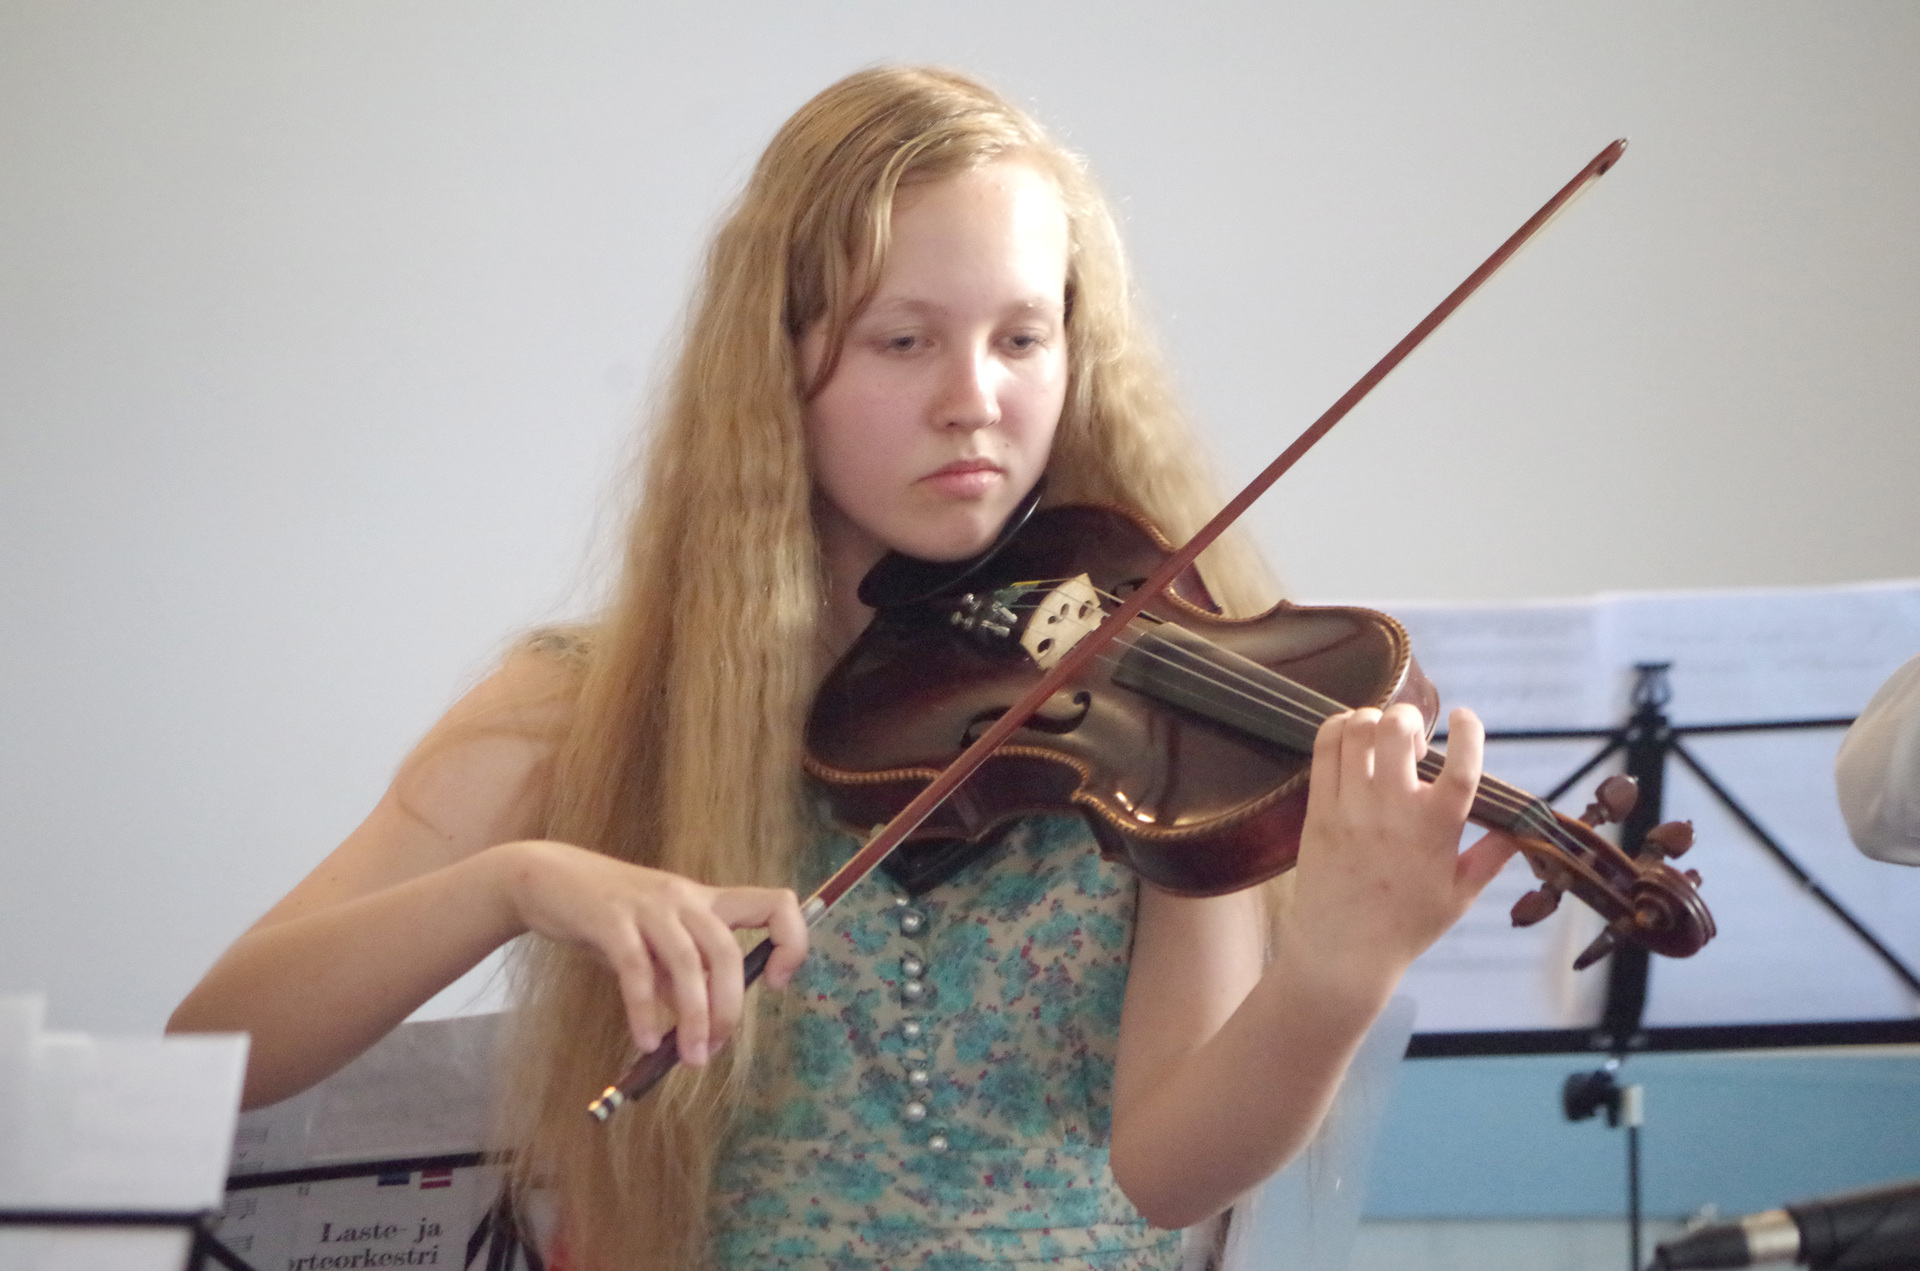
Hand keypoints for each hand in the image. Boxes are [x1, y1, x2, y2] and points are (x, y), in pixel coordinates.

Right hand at [499, 841, 807, 1064]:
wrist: (548, 879)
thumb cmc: (610, 915)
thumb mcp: (654, 942)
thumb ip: (679, 977)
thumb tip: (700, 1026)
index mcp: (707, 900)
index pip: (775, 903)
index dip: (790, 941)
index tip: (774, 982)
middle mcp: (685, 898)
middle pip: (728, 950)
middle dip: (729, 1007)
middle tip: (714, 1048)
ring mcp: (648, 906)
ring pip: (688, 963)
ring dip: (693, 1018)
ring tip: (690, 1058)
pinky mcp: (610, 919)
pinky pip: (636, 970)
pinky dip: (644, 1010)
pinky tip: (644, 1040)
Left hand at [1288, 704, 1516, 997]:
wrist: (1343, 952)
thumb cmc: (1407, 926)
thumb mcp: (1460, 895)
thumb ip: (1492, 856)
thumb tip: (1521, 829)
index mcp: (1436, 829)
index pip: (1461, 767)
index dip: (1468, 732)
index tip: (1464, 717)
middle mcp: (1393, 810)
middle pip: (1397, 730)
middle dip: (1409, 716)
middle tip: (1413, 735)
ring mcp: (1351, 807)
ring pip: (1356, 730)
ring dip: (1372, 719)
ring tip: (1379, 735)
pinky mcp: (1318, 810)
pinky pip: (1324, 750)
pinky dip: (1338, 729)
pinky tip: (1350, 739)